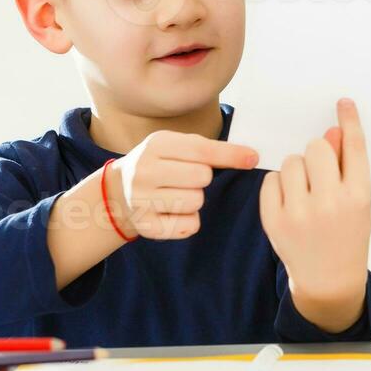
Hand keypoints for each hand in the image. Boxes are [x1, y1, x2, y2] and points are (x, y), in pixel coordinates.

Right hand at [108, 131, 260, 239]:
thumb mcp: (176, 146)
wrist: (117, 192)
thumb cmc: (159, 164)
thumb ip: (208, 149)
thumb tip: (250, 156)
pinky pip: (189, 226)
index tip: (253, 158)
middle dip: (203, 179)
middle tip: (187, 178)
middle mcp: (144, 171)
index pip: (202, 149)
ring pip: (196, 202)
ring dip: (195, 200)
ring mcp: (141, 200)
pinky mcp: (145, 226)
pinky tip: (172, 212)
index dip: (231, 155)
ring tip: (177, 194)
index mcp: (156, 144)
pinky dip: (189, 221)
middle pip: (201, 177)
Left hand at [260, 98, 370, 330]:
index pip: (354, 149)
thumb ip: (347, 167)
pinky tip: (290, 201)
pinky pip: (271, 180)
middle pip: (316, 148)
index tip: (342, 103)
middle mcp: (330, 204)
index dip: (349, 122)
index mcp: (358, 197)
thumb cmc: (347, 235)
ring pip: (291, 161)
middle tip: (320, 172)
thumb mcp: (358, 203)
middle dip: (317, 154)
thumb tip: (332, 132)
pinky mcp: (273, 220)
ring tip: (305, 190)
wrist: (329, 280)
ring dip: (297, 169)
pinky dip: (279, 185)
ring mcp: (299, 214)